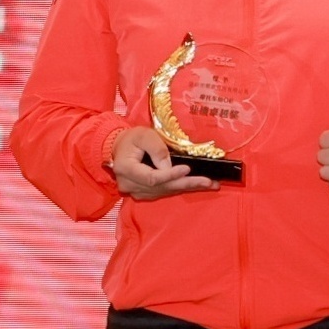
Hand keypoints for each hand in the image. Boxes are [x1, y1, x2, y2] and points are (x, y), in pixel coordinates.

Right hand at [107, 125, 222, 199]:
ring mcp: (136, 191)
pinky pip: (164, 192)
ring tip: (210, 184)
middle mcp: (129, 184)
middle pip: (162, 187)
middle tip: (209, 182)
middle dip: (187, 184)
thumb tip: (169, 166)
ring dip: (188, 187)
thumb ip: (156, 148)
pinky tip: (197, 185)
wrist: (118, 148)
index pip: (151, 178)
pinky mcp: (143, 193)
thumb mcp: (143, 135)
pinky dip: (181, 188)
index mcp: (126, 169)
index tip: (187, 168)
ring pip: (165, 191)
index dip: (171, 175)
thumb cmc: (132, 138)